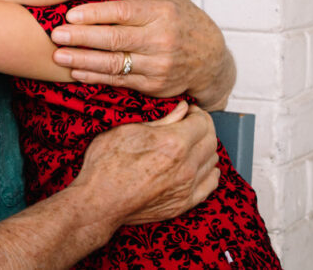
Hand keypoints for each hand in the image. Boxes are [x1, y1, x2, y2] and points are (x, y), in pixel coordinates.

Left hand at [49, 0, 234, 109]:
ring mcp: (157, 66)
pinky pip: (119, 81)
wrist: (212, 61)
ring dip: (82, 60)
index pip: (122, 13)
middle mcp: (160, 40)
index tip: (70, 14)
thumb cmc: (183, 22)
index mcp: (162, 14)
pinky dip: (95, 77)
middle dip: (80, 37)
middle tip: (55, 34)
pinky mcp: (153, 86)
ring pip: (113, 63)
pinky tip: (76, 71)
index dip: (94, 14)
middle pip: (113, 39)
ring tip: (59, 55)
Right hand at [73, 102, 219, 226]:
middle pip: (211, 140)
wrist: (99, 202)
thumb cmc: (105, 164)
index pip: (202, 121)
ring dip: (205, 148)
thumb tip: (181, 108)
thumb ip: (160, 119)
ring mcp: (187, 187)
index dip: (195, 112)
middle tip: (189, 123)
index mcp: (172, 143)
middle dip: (203, 127)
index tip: (187, 111)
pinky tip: (197, 165)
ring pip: (213, 161)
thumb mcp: (126, 130)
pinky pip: (210, 184)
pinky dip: (209, 171)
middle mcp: (186, 166)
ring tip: (190, 144)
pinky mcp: (184, 204)